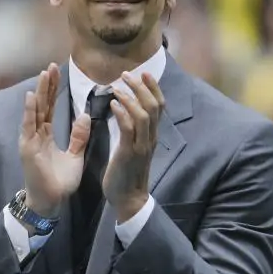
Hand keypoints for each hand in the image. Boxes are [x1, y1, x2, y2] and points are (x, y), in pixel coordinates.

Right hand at [19, 64, 91, 216]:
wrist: (51, 201)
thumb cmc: (60, 181)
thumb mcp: (75, 155)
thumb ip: (79, 136)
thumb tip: (85, 116)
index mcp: (46, 134)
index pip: (49, 107)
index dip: (53, 90)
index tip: (57, 72)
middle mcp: (36, 133)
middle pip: (42, 104)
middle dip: (46, 85)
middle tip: (52, 66)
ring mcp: (30, 139)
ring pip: (35, 111)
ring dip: (38, 93)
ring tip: (43, 74)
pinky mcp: (27, 148)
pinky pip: (28, 127)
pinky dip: (29, 112)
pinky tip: (31, 97)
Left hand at [104, 72, 164, 220]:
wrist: (128, 199)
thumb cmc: (126, 173)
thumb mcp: (133, 147)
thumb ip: (132, 130)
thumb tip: (126, 111)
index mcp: (151, 135)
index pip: (159, 106)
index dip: (153, 88)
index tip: (143, 73)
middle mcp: (150, 138)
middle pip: (154, 106)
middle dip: (141, 87)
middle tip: (126, 74)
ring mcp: (142, 146)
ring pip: (144, 114)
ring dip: (131, 97)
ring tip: (117, 85)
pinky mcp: (130, 153)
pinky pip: (129, 129)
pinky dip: (122, 113)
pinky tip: (113, 103)